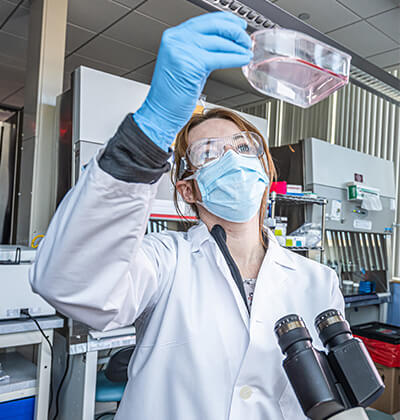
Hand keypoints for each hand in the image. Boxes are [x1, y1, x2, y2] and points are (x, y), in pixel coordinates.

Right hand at [134, 12, 252, 150]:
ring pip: (218, 42)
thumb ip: (202, 53)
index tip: (238, 26)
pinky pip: (219, 58)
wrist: (161, 113)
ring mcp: (182, 50)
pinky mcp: (191, 64)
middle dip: (235, 32)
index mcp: (174, 36)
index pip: (205, 21)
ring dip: (238, 46)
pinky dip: (235, 58)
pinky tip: (243, 59)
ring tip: (247, 52)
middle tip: (246, 40)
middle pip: (213, 26)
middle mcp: (176, 39)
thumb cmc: (172, 95)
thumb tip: (225, 47)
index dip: (226, 21)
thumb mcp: (187, 65)